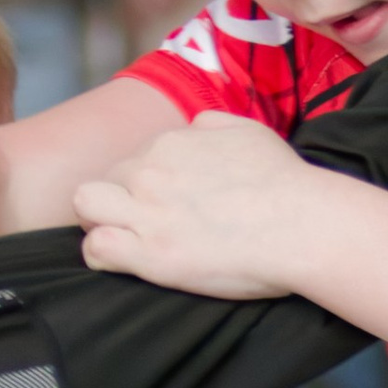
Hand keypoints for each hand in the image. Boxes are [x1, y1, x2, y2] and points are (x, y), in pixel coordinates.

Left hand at [77, 111, 329, 298]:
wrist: (301, 224)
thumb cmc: (285, 182)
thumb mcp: (248, 131)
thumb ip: (211, 126)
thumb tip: (192, 131)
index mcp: (172, 142)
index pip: (136, 158)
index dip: (147, 183)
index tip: (169, 203)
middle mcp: (152, 170)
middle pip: (108, 179)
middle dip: (122, 199)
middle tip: (148, 225)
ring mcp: (147, 211)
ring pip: (86, 205)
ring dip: (99, 220)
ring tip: (125, 239)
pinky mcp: (151, 254)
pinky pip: (96, 248)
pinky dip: (102, 255)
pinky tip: (123, 262)